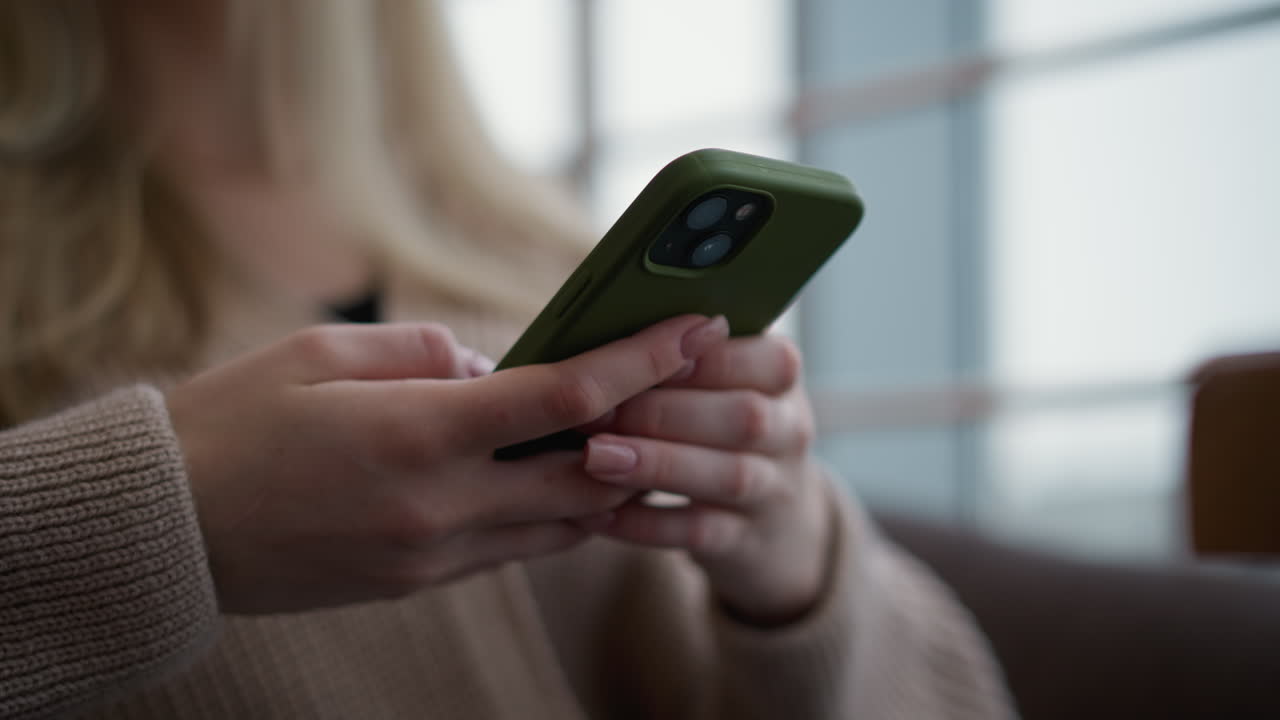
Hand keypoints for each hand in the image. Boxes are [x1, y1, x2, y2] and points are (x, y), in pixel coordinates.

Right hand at [166, 315, 727, 613]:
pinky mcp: (417, 583)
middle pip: (588, 474)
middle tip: (682, 386)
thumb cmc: (230, 424)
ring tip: (634, 434)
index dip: (642, 358)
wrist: (164, 534)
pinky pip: (512, 549)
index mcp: (419, 433)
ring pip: (561, 525)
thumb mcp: (320, 352)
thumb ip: (420, 351)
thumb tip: (486, 366)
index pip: (566, 396)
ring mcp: (433, 555)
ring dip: (607, 482)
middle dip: (648, 428)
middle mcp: (441, 505)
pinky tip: (559, 479)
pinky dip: (551, 514)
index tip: (694, 327)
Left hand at [580, 329, 832, 624]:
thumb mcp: (720, 385)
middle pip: (744, 417)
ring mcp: (776, 490)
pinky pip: (700, 532)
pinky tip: (598, 514)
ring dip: (658, 464)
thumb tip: (605, 331)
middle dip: (664, 412)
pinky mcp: (748, 543)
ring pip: (728, 476)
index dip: (702, 357)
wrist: (773, 523)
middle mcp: (789, 431)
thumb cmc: (716, 428)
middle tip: (595, 410)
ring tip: (595, 457)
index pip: (762, 358)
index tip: (636, 354)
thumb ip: (678, 355)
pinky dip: (647, 523)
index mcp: (781, 375)